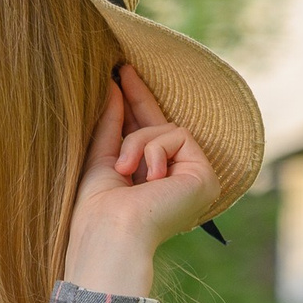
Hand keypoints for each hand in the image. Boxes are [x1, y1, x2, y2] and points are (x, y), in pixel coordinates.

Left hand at [62, 63, 219, 297]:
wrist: (112, 234)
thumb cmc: (98, 209)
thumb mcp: (101, 159)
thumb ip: (111, 125)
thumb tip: (112, 86)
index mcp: (148, 181)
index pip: (145, 134)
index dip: (134, 103)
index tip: (117, 76)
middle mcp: (174, 180)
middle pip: (161, 125)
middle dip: (139, 96)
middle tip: (121, 68)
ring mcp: (191, 178)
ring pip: (165, 128)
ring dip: (138, 142)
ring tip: (126, 171)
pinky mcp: (204, 175)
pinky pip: (177, 136)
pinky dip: (155, 150)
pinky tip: (150, 178)